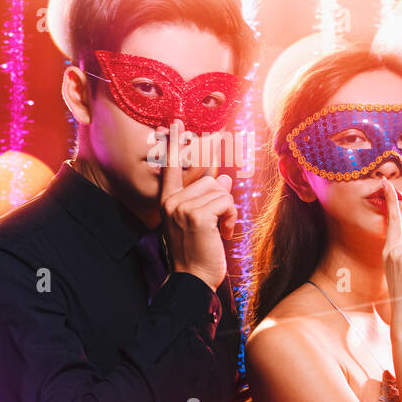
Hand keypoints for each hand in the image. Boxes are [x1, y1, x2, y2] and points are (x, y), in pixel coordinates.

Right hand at [160, 119, 236, 290]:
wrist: (193, 279)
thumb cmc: (200, 252)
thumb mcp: (204, 221)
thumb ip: (210, 198)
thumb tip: (223, 176)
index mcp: (169, 200)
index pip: (173, 166)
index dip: (177, 143)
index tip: (178, 122)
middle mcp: (171, 201)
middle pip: (211, 180)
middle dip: (223, 202)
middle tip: (219, 225)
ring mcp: (181, 207)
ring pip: (221, 190)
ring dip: (229, 212)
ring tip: (220, 231)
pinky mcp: (196, 215)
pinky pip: (227, 202)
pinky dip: (232, 218)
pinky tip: (223, 234)